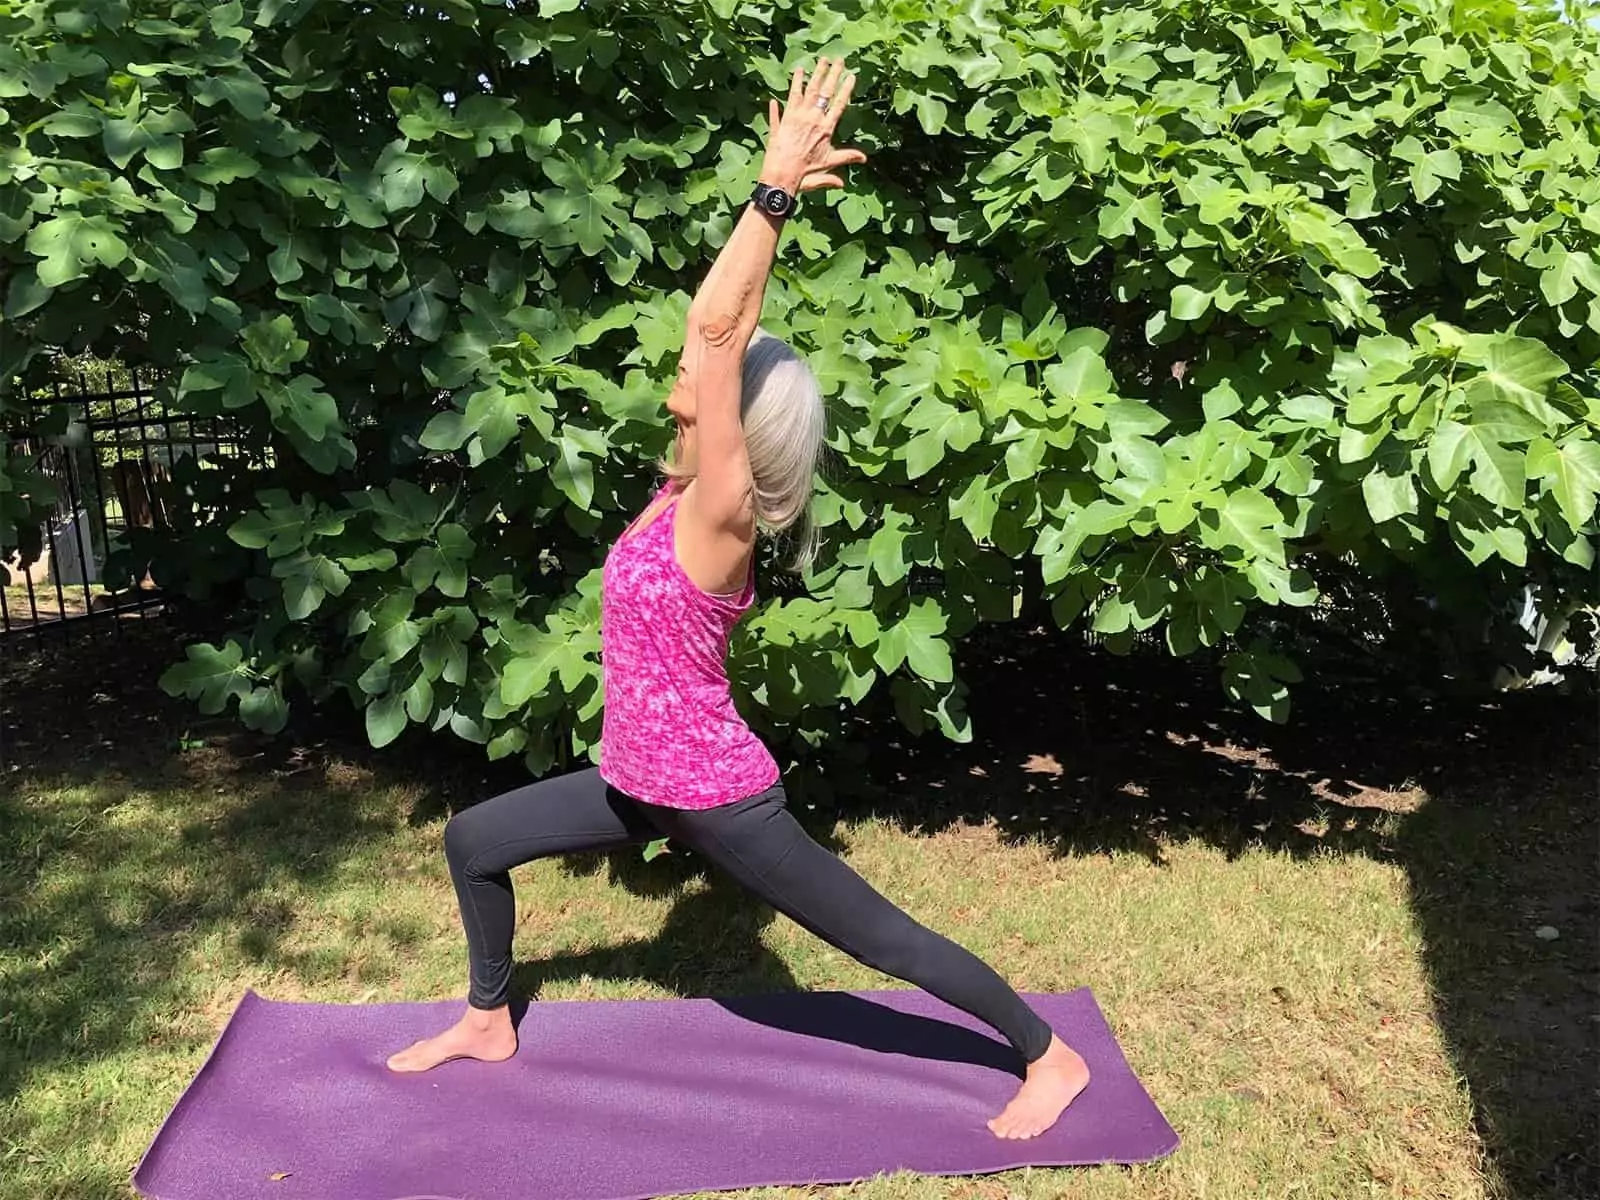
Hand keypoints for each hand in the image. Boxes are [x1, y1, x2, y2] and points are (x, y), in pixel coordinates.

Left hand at [760, 57, 866, 193]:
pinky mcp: (784, 118)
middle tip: (838, 59)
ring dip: (815, 74)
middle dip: (832, 74)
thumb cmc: (805, 173)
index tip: (851, 75)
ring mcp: (797, 116)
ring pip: (808, 90)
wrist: (782, 176)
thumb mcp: (828, 165)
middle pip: (825, 92)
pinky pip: (789, 98)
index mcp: (825, 129)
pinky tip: (796, 73)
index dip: (845, 89)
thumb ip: (846, 157)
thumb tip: (864, 158)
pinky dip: (793, 86)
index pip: (839, 105)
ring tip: (821, 60)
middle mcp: (812, 119)